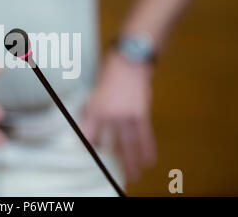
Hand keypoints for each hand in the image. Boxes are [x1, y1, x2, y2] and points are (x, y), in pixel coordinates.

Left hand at [81, 52, 155, 180]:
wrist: (129, 61)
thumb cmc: (110, 73)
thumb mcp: (94, 90)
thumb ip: (91, 108)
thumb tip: (88, 122)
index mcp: (94, 109)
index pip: (88, 133)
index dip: (88, 145)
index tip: (89, 152)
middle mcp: (108, 115)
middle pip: (107, 142)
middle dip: (108, 159)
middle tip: (110, 172)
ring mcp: (125, 116)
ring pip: (127, 144)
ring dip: (131, 161)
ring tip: (134, 175)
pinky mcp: (141, 114)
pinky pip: (144, 135)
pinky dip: (147, 148)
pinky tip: (149, 160)